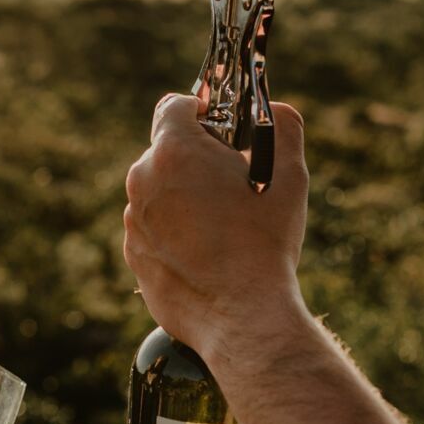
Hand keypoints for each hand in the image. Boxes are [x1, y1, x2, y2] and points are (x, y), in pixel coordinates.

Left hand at [123, 93, 310, 369]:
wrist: (242, 317)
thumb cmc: (265, 243)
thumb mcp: (289, 175)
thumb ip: (281, 125)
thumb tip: (274, 108)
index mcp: (174, 152)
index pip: (174, 106)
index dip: (202, 111)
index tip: (223, 131)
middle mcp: (142, 182)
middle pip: (167, 151)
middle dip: (196, 159)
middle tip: (233, 183)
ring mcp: (133, 222)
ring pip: (159, 192)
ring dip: (185, 197)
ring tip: (224, 225)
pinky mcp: (135, 256)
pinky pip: (154, 230)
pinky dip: (176, 233)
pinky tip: (209, 254)